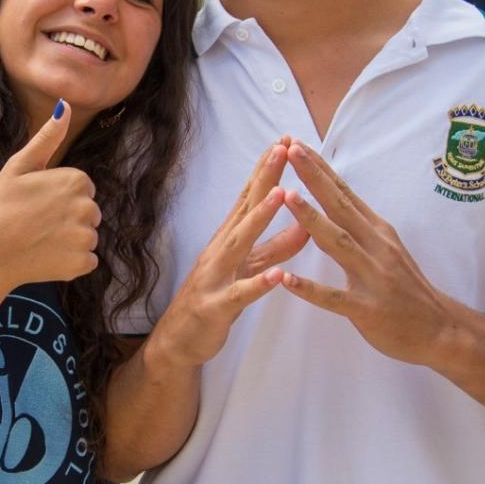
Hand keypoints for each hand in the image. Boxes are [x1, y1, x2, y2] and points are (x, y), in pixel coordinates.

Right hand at [0, 102, 100, 313]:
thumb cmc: (0, 206)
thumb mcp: (19, 165)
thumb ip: (48, 137)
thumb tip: (66, 105)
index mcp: (77, 180)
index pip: (82, 189)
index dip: (59, 197)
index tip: (38, 203)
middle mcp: (88, 207)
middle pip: (88, 213)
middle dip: (68, 218)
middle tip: (37, 223)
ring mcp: (86, 237)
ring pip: (87, 236)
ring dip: (69, 241)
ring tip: (40, 241)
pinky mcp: (82, 264)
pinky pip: (86, 260)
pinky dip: (71, 262)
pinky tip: (47, 257)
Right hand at [146, 141, 309, 370]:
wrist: (178, 342)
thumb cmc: (215, 299)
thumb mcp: (249, 269)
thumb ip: (276, 248)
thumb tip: (306, 225)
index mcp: (229, 238)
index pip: (250, 196)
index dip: (268, 169)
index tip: (286, 141)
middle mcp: (220, 250)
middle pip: (245, 208)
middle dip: (265, 178)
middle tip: (283, 148)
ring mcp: (215, 276)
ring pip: (240, 244)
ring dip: (260, 219)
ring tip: (281, 195)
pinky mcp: (216, 307)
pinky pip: (239, 295)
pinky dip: (258, 284)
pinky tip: (278, 276)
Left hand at [273, 142, 452, 366]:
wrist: (441, 331)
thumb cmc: (406, 288)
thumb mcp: (387, 248)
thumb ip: (360, 224)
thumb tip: (335, 195)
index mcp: (377, 231)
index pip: (345, 193)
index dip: (321, 168)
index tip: (298, 143)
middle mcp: (376, 247)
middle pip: (341, 207)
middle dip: (314, 178)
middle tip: (291, 150)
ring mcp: (373, 277)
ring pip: (339, 243)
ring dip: (312, 219)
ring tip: (287, 197)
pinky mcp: (367, 309)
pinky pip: (334, 298)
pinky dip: (309, 289)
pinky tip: (286, 279)